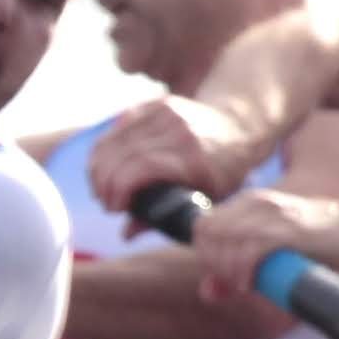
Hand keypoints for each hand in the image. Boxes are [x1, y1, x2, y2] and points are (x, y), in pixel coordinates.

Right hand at [83, 94, 265, 214]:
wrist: (239, 125)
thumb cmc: (223, 171)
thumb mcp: (205, 201)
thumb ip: (164, 218)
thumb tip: (126, 234)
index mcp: (194, 160)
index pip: (142, 169)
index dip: (120, 190)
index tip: (114, 208)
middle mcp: (179, 133)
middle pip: (124, 155)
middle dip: (105, 183)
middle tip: (104, 203)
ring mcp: (167, 115)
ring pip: (115, 139)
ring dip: (99, 167)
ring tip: (100, 189)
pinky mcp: (156, 105)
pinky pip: (118, 126)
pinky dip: (105, 148)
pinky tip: (103, 167)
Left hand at [192, 186, 338, 300]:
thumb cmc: (311, 243)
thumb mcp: (268, 251)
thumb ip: (235, 269)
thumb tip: (207, 293)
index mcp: (247, 202)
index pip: (201, 227)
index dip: (205, 254)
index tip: (222, 274)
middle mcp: (256, 203)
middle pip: (208, 235)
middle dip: (213, 264)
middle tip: (233, 282)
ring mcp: (272, 215)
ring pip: (226, 242)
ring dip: (227, 270)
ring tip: (243, 285)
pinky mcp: (288, 231)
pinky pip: (250, 252)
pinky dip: (243, 272)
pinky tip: (249, 285)